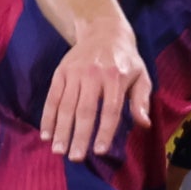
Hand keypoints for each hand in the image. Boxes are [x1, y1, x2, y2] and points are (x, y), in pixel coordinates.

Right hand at [41, 21, 151, 160]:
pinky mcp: (61, 72)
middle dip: (79, 136)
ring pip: (66, 105)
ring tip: (58, 151)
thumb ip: (141, 100)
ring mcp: (74, 73)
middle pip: (84, 110)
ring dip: (61, 130)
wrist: (104, 31)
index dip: (104, 131)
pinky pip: (52, 97)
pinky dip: (48, 116)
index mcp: (115, 77)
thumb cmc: (126, 60)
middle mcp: (93, 74)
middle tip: (75, 158)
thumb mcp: (142, 76)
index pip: (109, 110)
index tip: (99, 151)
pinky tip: (46, 134)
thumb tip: (143, 123)